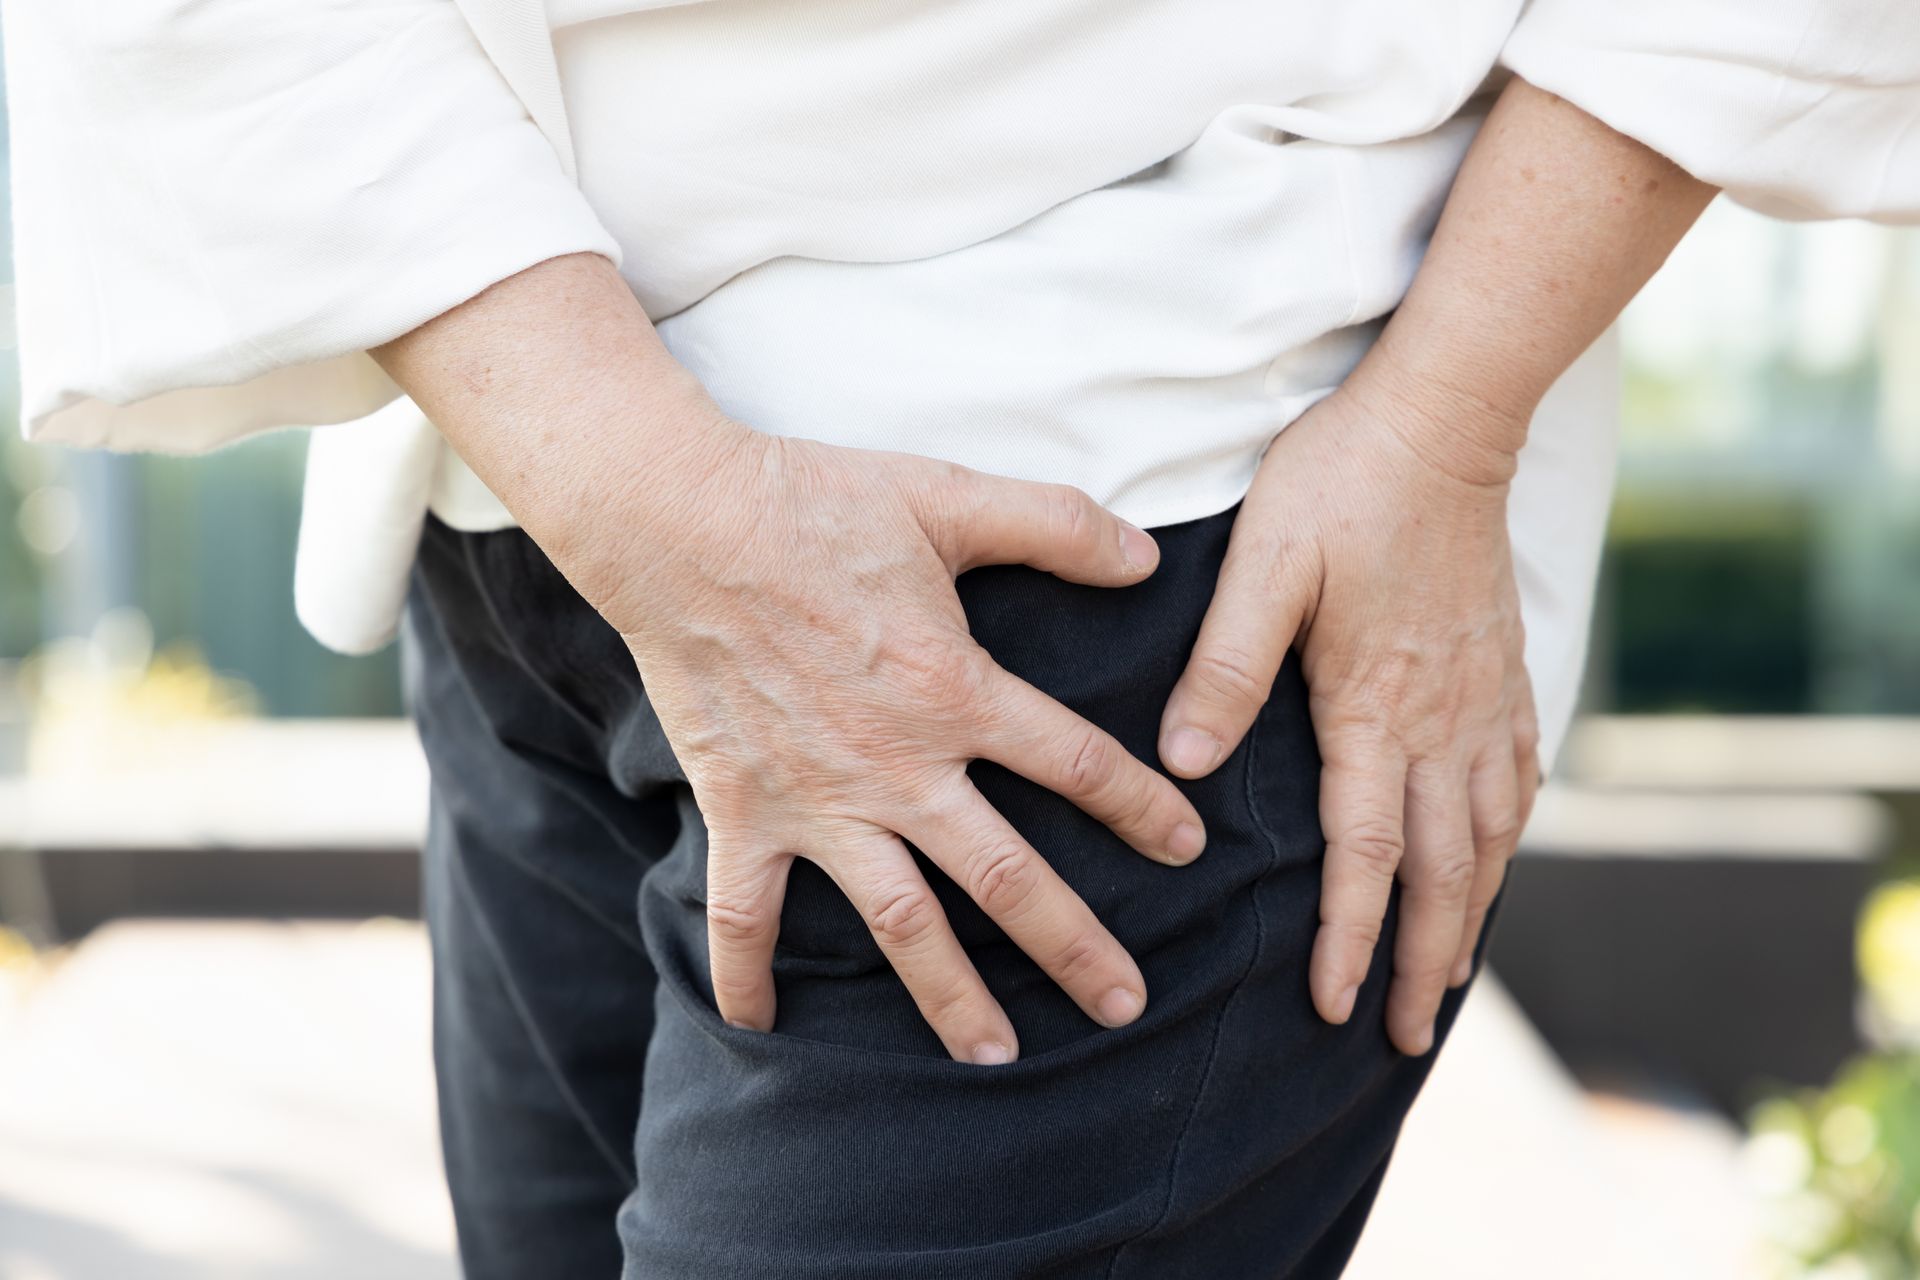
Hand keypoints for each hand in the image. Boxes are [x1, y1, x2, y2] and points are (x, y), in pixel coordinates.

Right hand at [572, 421, 1208, 1064]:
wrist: (680, 523)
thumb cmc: (815, 502)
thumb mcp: (949, 497)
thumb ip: (1055, 525)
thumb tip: (1149, 559)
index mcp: (955, 689)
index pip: (1073, 762)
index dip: (1139, 807)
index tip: (1187, 850)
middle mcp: (898, 765)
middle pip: (1005, 876)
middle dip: (1073, 946)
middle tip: (1125, 1004)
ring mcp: (819, 800)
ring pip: (900, 921)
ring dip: (951, 995)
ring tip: (1000, 1057)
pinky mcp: (744, 809)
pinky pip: (745, 912)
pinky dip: (748, 973)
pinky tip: (761, 1028)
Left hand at [1156, 381, 1539, 1055]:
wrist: (1444, 418)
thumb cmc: (1340, 485)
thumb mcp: (1263, 567)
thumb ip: (1226, 667)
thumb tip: (1187, 768)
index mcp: (1374, 705)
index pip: (1364, 850)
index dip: (1351, 935)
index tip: (1335, 1004)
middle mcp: (1441, 718)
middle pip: (1443, 869)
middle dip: (1426, 960)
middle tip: (1409, 1035)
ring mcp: (1484, 696)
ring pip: (1489, 834)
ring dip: (1473, 914)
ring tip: (1455, 976)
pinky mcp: (1504, 666)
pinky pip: (1518, 777)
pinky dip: (1506, 836)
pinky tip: (1495, 854)